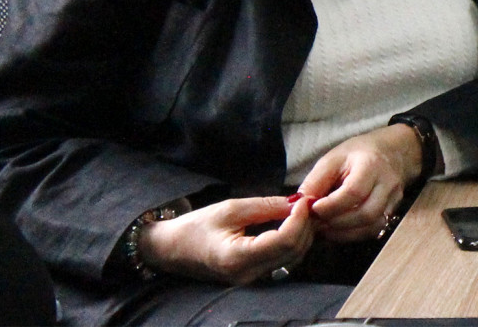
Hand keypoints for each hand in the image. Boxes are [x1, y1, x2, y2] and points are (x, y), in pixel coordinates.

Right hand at [139, 196, 313, 284]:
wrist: (172, 249)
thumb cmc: (196, 227)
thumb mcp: (230, 209)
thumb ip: (266, 206)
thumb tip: (296, 201)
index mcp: (238, 258)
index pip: (285, 240)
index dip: (300, 218)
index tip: (303, 199)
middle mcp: (247, 274)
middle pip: (293, 251)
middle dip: (305, 225)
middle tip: (305, 202)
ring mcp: (251, 279)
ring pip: (293, 258)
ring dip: (302, 234)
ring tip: (299, 211)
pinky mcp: (254, 276)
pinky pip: (283, 261)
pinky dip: (293, 242)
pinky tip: (291, 224)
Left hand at [298, 124, 421, 242]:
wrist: (390, 152)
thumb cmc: (357, 155)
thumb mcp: (332, 159)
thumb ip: (315, 182)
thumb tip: (299, 205)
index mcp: (371, 165)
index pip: (353, 192)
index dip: (331, 206)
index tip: (313, 209)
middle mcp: (388, 183)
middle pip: (366, 213)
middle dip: (337, 223)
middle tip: (317, 223)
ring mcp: (394, 199)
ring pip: (372, 226)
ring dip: (344, 233)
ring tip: (325, 228)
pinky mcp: (394, 211)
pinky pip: (375, 230)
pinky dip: (354, 235)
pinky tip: (339, 230)